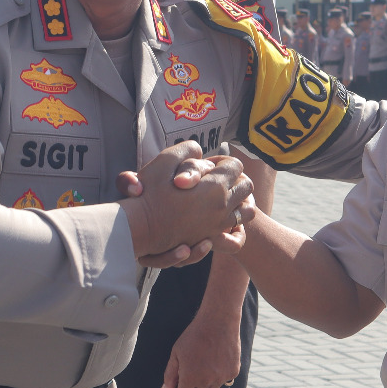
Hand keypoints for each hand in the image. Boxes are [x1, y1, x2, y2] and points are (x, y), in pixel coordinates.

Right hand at [122, 142, 255, 259]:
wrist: (139, 228)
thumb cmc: (150, 193)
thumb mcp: (165, 160)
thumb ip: (187, 149)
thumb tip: (200, 153)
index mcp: (216, 185)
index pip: (236, 165)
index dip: (223, 161)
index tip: (209, 164)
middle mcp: (222, 206)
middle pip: (246, 186)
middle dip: (236, 179)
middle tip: (217, 178)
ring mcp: (219, 225)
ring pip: (247, 211)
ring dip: (240, 201)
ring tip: (223, 197)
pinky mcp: (212, 238)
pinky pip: (237, 231)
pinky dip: (234, 223)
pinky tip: (220, 217)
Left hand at [161, 312, 242, 387]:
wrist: (218, 321)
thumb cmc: (194, 336)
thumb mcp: (176, 353)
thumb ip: (170, 375)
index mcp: (189, 377)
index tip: (183, 383)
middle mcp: (206, 381)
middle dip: (195, 381)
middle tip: (196, 362)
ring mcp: (222, 377)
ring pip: (212, 387)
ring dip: (209, 378)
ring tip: (208, 358)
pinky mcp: (234, 372)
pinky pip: (225, 379)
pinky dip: (222, 372)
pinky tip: (219, 357)